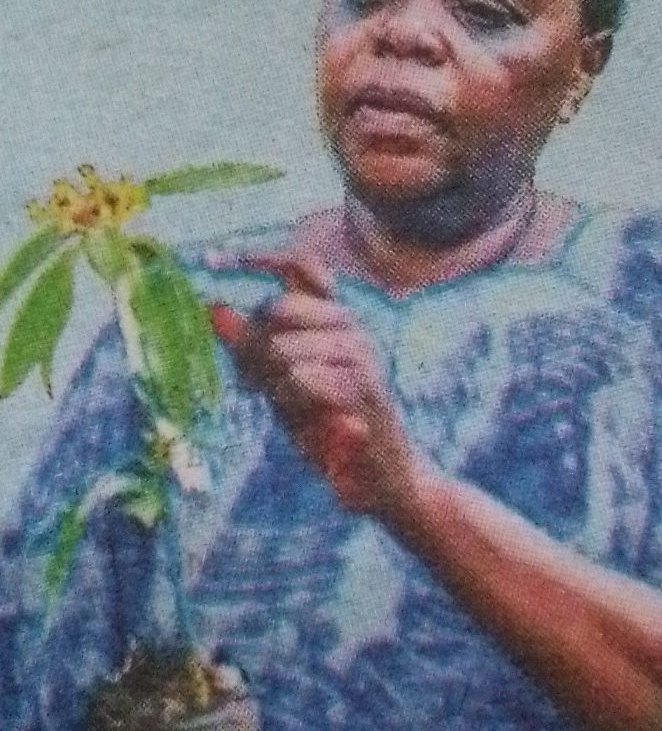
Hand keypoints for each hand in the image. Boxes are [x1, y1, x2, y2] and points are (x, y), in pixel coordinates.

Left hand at [208, 252, 418, 516]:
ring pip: (285, 348)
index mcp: (333, 318)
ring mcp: (360, 354)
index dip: (258, 256)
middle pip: (279, 307)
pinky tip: (305, 418)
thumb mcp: (280, 382)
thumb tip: (212, 308)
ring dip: (273, 383)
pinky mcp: (363, 386)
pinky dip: (291, 402)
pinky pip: (301, 380)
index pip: (301, 266)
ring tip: (289, 406)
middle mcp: (350, 326)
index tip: (214, 258)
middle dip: (255, 345)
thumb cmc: (326, 425)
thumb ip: (250, 346)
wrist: (380, 475)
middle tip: (258, 382)